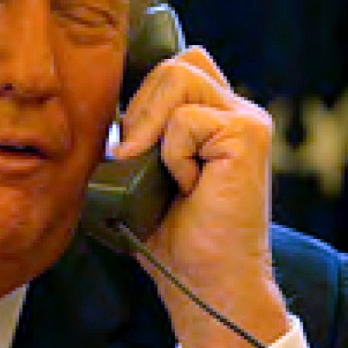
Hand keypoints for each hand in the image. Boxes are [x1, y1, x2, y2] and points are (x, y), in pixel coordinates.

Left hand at [108, 46, 287, 347]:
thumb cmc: (171, 236)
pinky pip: (186, 120)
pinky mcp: (249, 135)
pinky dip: (173, 156)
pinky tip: (189, 188)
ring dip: (152, 128)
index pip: (174, 63)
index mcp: (214, 113)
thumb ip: (135, 130)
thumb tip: (98, 99)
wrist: (205, 283)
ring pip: (178, 77)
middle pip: (172, 64)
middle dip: (140, 110)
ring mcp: (246, 120)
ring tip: (162, 174)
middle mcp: (236, 109)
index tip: (129, 141)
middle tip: (138, 161)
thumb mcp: (139, 172)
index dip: (144, 92)